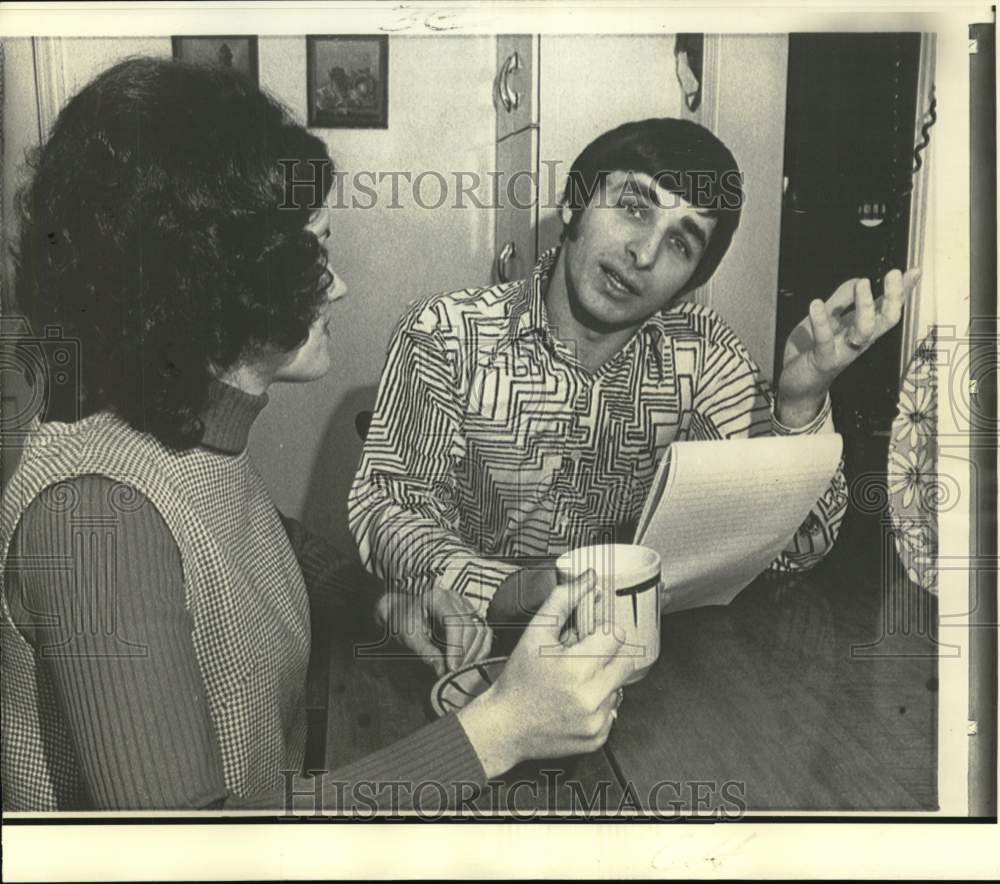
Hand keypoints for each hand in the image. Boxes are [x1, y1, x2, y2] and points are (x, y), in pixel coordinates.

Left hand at [375, 589, 492, 677]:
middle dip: (466, 653)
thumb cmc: (404, 622)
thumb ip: (426, 653)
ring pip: (482, 630)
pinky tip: (470, 662)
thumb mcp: (409, 638)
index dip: (457, 648)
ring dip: (475, 653)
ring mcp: (465, 604)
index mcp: (438, 598)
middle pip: (472, 627)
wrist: (403, 612)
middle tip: (456, 673)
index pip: (456, 623)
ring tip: (462, 669)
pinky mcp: (471, 614)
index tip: (452, 668)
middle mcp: (455, 598)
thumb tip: (442, 671)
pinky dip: (480, 649)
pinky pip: (484, 632)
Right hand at [457, 570, 632, 777]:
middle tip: (582, 659)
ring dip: (602, 680)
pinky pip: (613, 711)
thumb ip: (564, 600)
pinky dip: (598, 704)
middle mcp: (591, 696)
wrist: (505, 727)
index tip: (585, 638)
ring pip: (619, 686)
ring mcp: (596, 720)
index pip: (615, 636)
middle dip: (606, 656)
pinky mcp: (597, 737)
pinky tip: (574, 702)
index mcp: (577, 667)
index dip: (600, 633)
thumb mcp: (535, 633)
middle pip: (625, 662)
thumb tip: (589, 579)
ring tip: (574, 682)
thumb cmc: (518, 679)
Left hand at [778, 268, 920, 426]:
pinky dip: (821, 321)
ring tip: (862, 283)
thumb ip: (842, 301)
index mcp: (861, 330)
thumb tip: (859, 279)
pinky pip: (826, 340)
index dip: (902, 291)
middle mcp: (858, 341)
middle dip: (894, 297)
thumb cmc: (813, 351)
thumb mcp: (828, 320)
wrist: (796, 386)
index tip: (914, 271)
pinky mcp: (824, 360)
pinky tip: (815, 304)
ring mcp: (843, 351)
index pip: (886, 308)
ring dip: (865, 306)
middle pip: (886, 320)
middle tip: (893, 274)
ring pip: (864, 331)